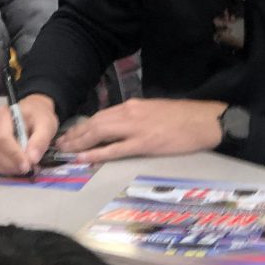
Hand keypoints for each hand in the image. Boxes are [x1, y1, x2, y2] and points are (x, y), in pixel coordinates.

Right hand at [0, 94, 58, 175]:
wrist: (32, 113)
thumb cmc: (38, 117)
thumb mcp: (46, 125)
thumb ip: (40, 141)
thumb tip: (32, 159)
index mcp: (2, 113)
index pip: (2, 138)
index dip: (14, 155)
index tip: (27, 166)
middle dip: (12, 164)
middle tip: (28, 169)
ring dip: (6, 169)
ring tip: (22, 169)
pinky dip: (1, 170)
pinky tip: (14, 168)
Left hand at [55, 98, 226, 163]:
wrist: (205, 120)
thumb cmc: (184, 117)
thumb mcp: (154, 112)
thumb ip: (136, 118)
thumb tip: (119, 128)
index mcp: (133, 106)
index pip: (100, 116)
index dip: (82, 126)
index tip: (69, 134)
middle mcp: (130, 113)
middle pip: (95, 123)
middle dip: (75, 135)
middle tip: (60, 145)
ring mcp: (136, 128)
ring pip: (100, 133)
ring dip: (79, 142)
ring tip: (65, 151)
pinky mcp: (145, 143)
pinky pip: (115, 149)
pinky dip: (97, 153)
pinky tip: (84, 157)